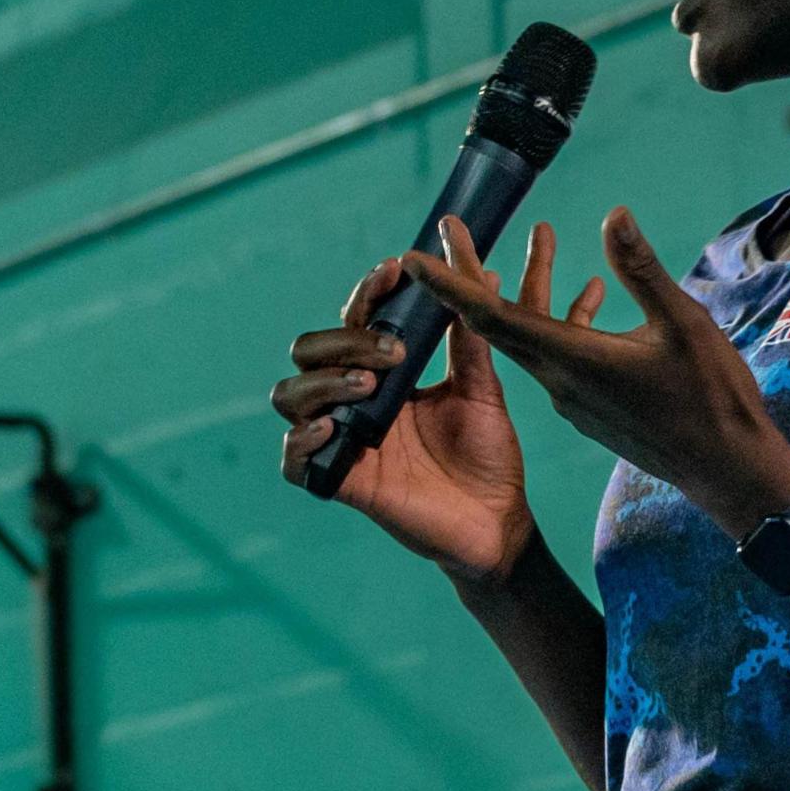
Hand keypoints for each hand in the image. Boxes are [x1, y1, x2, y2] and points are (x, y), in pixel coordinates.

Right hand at [273, 249, 534, 580]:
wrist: (498, 519)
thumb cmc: (490, 455)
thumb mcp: (481, 389)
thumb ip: (470, 339)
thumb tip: (486, 273)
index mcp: (384, 374)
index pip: (354, 322)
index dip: (365, 294)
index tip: (393, 272)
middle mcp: (355, 402)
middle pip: (309, 351)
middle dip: (344, 341)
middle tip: (394, 351)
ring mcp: (343, 439)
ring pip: (291, 396)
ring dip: (323, 383)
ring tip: (369, 387)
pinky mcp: (342, 481)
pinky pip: (293, 461)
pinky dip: (302, 441)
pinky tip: (331, 429)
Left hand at [402, 207, 789, 536]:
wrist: (727, 470)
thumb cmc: (711, 399)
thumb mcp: (683, 324)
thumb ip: (642, 271)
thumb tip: (612, 216)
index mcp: (571, 362)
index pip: (490, 320)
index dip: (448, 287)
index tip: (410, 258)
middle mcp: (559, 382)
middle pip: (498, 322)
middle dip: (473, 273)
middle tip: (453, 229)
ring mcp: (574, 398)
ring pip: (533, 337)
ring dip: (530, 290)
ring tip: (541, 238)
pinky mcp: (591, 407)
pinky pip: (560, 354)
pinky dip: (562, 320)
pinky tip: (591, 295)